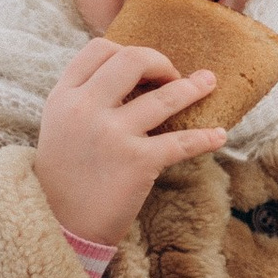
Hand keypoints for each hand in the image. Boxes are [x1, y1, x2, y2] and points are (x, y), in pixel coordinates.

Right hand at [35, 38, 227, 248]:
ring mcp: (112, 134)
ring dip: (193, 87)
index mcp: (63, 97)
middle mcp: (85, 109)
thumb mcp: (59, 127)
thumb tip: (125, 79)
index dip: (125, 50)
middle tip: (171, 75)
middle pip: (132, 60)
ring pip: (165, 97)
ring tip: (209, 82)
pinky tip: (219, 135)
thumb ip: (83, 100)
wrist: (58, 227)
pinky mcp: (137, 162)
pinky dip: (205, 138)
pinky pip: (181, 142)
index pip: (98, 50)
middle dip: (159, 62)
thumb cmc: (61, 178)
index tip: (142, 65)